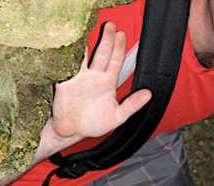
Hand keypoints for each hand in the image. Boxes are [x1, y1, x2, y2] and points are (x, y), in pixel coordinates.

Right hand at [46, 22, 151, 149]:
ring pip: (84, 57)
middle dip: (106, 40)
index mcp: (107, 82)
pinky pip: (66, 68)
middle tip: (111, 25)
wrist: (73, 132)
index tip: (122, 34)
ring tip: (90, 30)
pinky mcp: (64, 83)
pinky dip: (68, 57)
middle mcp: (94, 77)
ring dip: (87, 45)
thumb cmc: (95, 123)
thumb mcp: (118, 116)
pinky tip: (71, 47)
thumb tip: (149, 94)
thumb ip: (132, 105)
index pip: (115, 61)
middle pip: (101, 54)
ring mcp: (78, 78)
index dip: (119, 48)